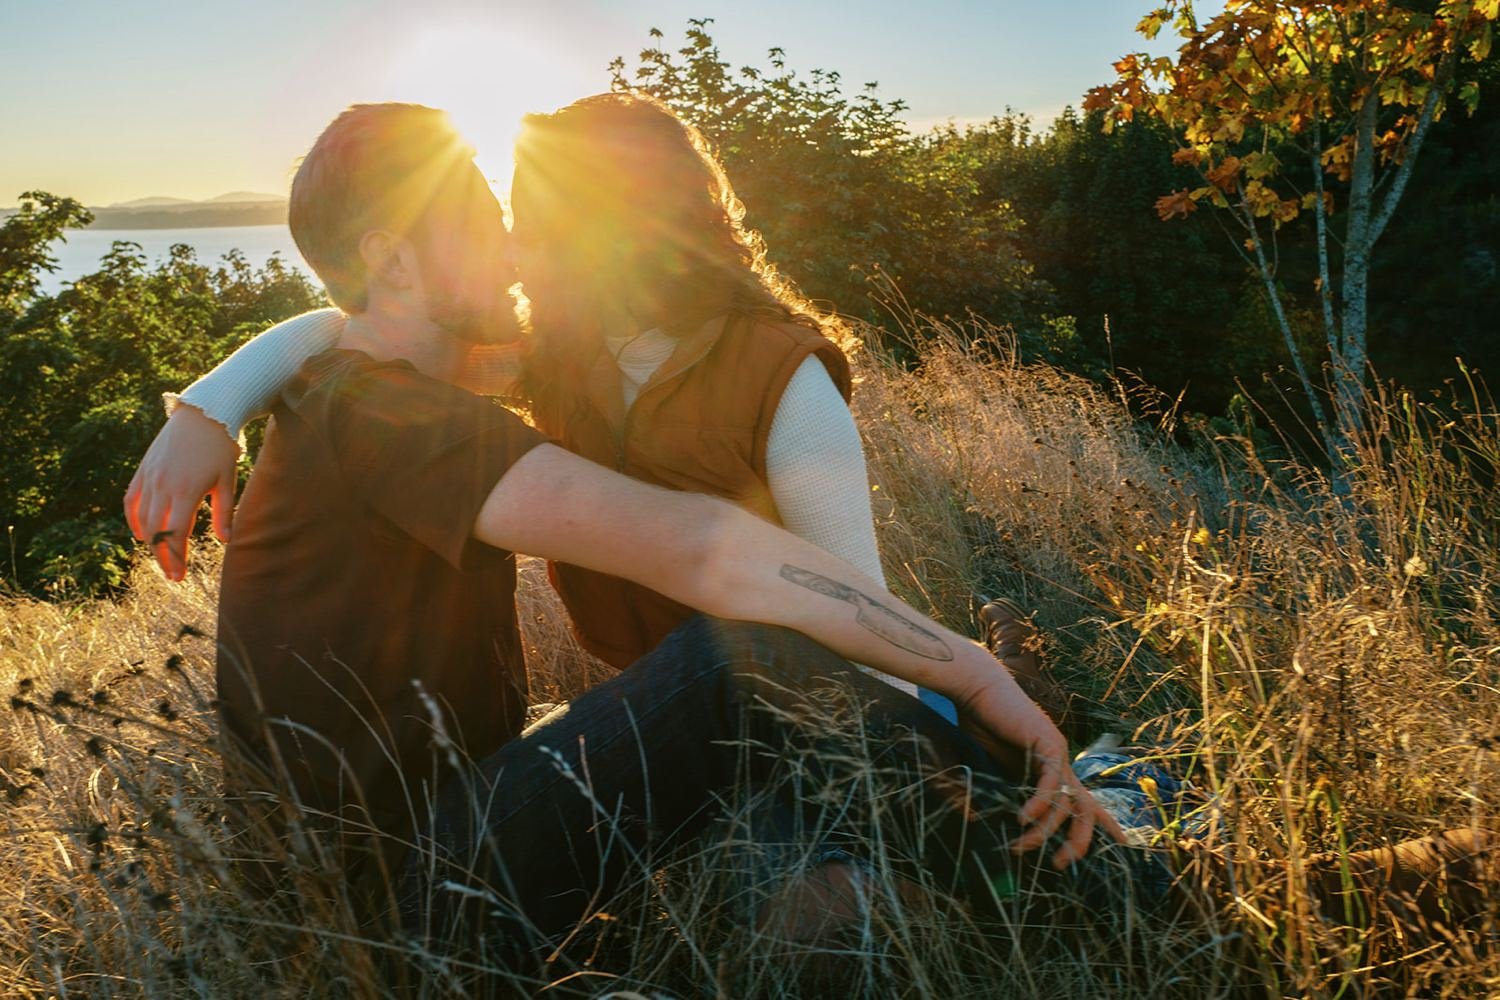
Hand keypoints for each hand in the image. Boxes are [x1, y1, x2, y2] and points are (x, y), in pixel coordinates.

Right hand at [123, 404, 239, 579]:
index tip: (180, 574)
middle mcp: (163, 486)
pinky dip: (133, 518)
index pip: (175, 534)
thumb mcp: (227, 481)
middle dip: (163, 556)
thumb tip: (226, 541)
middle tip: (173, 574)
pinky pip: (131, 499)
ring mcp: (150, 476)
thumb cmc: (222, 447)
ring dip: (149, 541)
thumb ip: (224, 512)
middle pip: (156, 531)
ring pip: (142, 518)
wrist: (204, 414)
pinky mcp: (144, 469)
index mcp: (186, 491)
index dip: (176, 557)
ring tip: (160, 556)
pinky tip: (141, 533)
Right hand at [954, 666, 1124, 868]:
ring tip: (1019, 846)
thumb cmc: (980, 725)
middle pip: (1086, 810)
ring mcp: (1057, 754)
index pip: (1085, 801)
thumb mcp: (990, 768)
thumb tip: (978, 823)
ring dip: (1043, 831)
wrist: (977, 689)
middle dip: (1079, 842)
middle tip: (1059, 864)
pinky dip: (1039, 805)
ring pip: (1065, 804)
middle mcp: (1061, 764)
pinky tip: (1022, 819)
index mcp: (1052, 770)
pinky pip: (1050, 783)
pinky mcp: (1047, 744)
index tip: (1122, 846)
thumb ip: (994, 794)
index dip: (1105, 825)